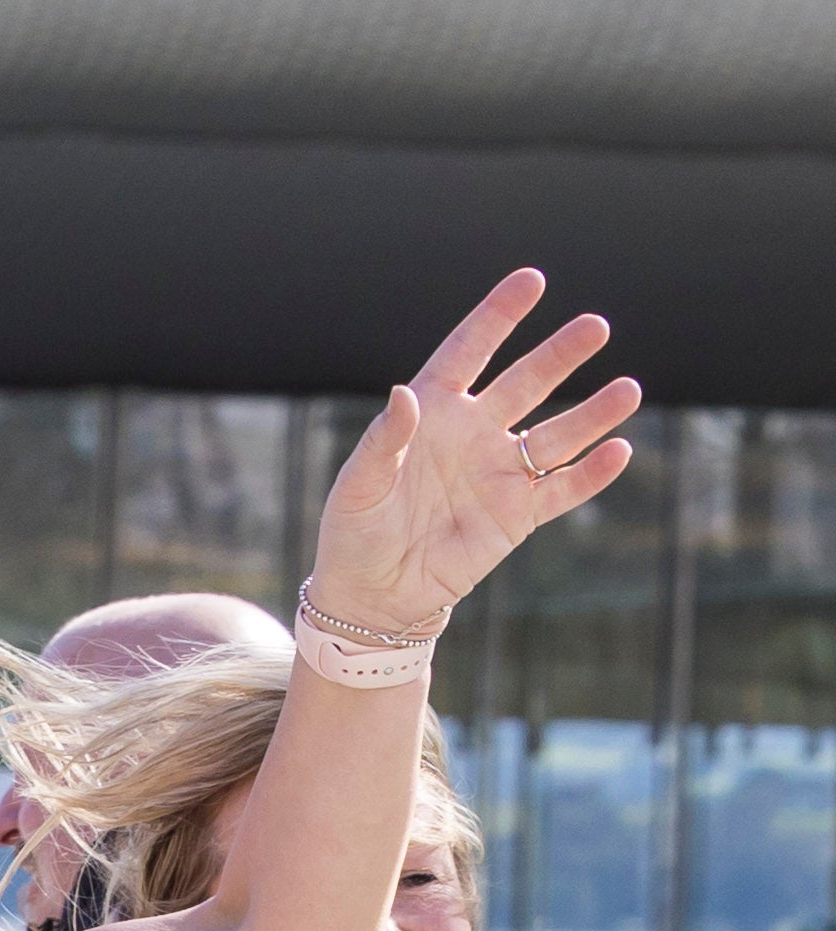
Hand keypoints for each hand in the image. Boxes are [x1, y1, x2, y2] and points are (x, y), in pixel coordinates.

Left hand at [308, 273, 638, 639]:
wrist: (372, 597)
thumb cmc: (354, 533)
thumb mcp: (358, 486)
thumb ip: (383, 440)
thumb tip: (403, 393)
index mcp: (432, 413)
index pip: (468, 353)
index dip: (497, 317)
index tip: (532, 280)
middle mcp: (474, 433)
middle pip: (526, 384)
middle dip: (560, 356)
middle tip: (596, 327)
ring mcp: (500, 473)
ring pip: (556, 434)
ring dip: (592, 414)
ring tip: (628, 390)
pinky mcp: (518, 515)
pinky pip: (562, 489)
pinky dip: (590, 474)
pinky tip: (618, 451)